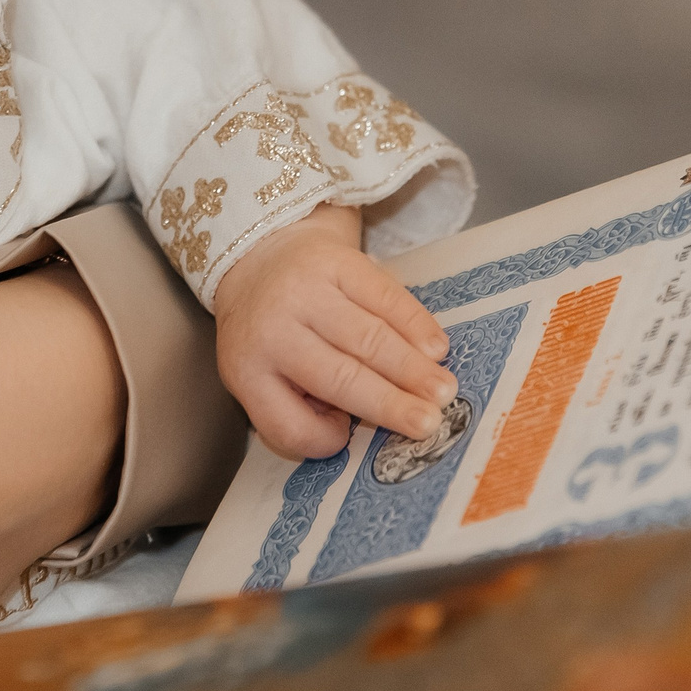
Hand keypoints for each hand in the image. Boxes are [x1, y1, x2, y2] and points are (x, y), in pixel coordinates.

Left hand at [212, 203, 453, 459]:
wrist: (260, 253)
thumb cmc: (273, 330)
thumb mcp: (264, 370)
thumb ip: (300, 404)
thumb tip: (362, 427)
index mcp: (247, 371)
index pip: (288, 422)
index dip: (323, 437)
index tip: (348, 436)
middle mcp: (271, 331)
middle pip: (338, 379)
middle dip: (390, 404)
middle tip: (429, 424)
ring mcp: (305, 292)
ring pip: (368, 338)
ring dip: (412, 368)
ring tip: (443, 391)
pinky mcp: (335, 261)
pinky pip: (384, 298)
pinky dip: (415, 325)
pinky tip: (436, 348)